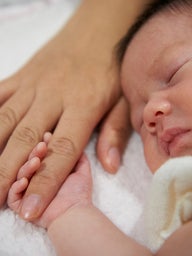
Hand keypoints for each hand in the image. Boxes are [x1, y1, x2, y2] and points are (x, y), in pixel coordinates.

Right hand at [0, 1, 130, 220]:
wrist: (96, 33)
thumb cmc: (110, 70)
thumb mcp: (122, 101)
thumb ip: (115, 132)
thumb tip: (109, 165)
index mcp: (82, 105)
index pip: (62, 150)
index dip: (46, 181)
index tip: (32, 208)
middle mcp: (53, 96)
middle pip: (26, 139)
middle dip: (9, 172)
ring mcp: (33, 85)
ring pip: (6, 119)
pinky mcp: (21, 76)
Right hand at [8, 141, 91, 228]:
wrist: (75, 211)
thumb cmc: (78, 191)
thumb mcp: (81, 168)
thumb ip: (78, 155)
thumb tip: (75, 143)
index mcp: (47, 172)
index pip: (40, 156)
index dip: (42, 146)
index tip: (48, 137)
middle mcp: (36, 180)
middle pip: (28, 163)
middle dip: (34, 153)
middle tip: (42, 146)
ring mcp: (28, 192)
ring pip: (19, 176)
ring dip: (26, 167)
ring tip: (36, 161)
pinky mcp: (22, 206)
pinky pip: (13, 196)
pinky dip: (16, 187)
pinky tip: (24, 181)